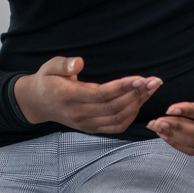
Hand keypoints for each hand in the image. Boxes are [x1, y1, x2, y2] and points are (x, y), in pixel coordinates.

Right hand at [14, 56, 161, 133]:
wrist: (38, 103)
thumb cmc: (48, 80)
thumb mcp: (50, 67)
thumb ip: (64, 64)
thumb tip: (79, 64)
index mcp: (69, 97)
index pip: (101, 95)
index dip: (123, 88)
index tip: (141, 78)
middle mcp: (79, 114)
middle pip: (114, 108)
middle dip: (137, 95)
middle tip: (155, 81)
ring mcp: (86, 124)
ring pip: (118, 119)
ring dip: (138, 104)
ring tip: (152, 88)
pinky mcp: (91, 128)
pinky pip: (116, 127)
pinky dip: (131, 115)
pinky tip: (140, 101)